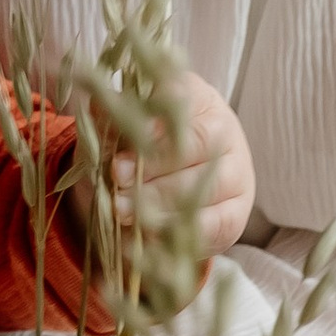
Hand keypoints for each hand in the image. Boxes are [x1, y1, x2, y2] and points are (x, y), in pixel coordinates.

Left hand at [112, 69, 255, 263]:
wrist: (159, 186)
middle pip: (198, 146)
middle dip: (153, 166)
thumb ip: (111, 118)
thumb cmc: (137, 147)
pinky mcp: (237, 214)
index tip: (122, 147)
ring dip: (161, 203)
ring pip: (206, 188)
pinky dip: (176, 234)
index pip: (182, 103)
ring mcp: (236, 173)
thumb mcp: (120, 127)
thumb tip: (99, 104)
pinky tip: (143, 237)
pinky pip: (214, 226)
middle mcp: (224, 131)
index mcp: (197, 98)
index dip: (152, 126)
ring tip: (121, 211)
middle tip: (117, 179)